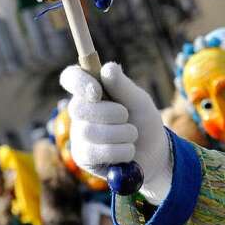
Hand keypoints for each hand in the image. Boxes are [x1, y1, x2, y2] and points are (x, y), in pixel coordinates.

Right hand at [60, 62, 171, 203]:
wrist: (153, 152)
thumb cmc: (143, 121)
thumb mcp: (138, 101)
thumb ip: (123, 86)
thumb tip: (108, 67)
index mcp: (91, 90)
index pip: (70, 77)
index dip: (79, 82)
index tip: (97, 92)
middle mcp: (80, 111)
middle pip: (78, 108)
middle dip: (110, 113)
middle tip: (127, 116)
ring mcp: (79, 134)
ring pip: (89, 131)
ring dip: (122, 133)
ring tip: (132, 134)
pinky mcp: (82, 157)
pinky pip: (96, 152)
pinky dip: (121, 151)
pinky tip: (128, 151)